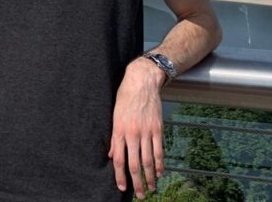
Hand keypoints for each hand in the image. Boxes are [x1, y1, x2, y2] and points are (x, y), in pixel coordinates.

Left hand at [108, 58, 164, 198]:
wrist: (141, 82)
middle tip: (139, 194)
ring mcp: (146, 132)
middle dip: (137, 181)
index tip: (122, 187)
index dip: (120, 175)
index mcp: (119, 130)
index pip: (118, 159)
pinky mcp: (158, 129)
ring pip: (148, 160)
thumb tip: (111, 154)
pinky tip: (160, 173)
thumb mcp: (114, 115)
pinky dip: (160, 164)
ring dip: (150, 177)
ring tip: (151, 188)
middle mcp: (132, 133)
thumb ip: (114, 136)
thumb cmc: (125, 97)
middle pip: (134, 164)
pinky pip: (159, 150)